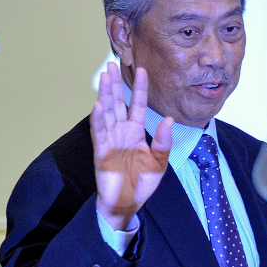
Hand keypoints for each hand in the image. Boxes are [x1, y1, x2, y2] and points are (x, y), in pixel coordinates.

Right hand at [90, 62, 173, 230]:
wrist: (127, 204)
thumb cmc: (142, 184)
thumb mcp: (159, 162)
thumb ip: (163, 141)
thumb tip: (169, 119)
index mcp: (136, 133)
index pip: (137, 106)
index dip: (140, 89)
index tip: (142, 70)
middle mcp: (121, 133)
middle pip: (118, 103)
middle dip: (116, 84)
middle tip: (113, 63)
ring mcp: (110, 141)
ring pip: (106, 112)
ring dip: (105, 94)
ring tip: (104, 76)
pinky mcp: (101, 152)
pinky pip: (99, 132)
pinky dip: (98, 119)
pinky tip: (98, 104)